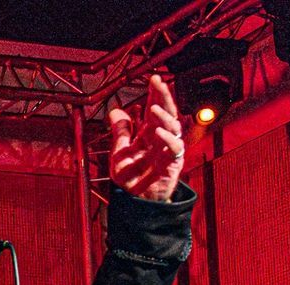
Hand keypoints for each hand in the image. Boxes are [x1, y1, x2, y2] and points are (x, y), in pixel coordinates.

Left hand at [108, 74, 183, 201]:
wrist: (135, 201)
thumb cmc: (131, 178)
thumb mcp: (120, 152)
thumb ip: (120, 132)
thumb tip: (115, 110)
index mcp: (149, 134)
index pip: (154, 109)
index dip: (155, 94)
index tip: (153, 79)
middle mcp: (160, 139)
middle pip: (167, 113)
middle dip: (163, 97)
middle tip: (159, 83)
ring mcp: (167, 150)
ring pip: (172, 127)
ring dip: (164, 116)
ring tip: (154, 108)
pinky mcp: (172, 163)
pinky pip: (174, 148)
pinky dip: (167, 139)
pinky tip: (158, 131)